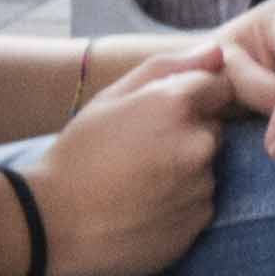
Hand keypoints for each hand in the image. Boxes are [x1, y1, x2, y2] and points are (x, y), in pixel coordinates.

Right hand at [21, 57, 249, 275]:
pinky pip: (200, 201)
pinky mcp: (199, 220)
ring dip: (185, 168)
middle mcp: (199, 143)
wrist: (54, 223)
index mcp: (176, 104)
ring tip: (139, 180)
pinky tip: (144, 204)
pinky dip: (180, 200)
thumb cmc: (78, 153)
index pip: (220, 87)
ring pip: (207, 167)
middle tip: (142, 149)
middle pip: (214, 128)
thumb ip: (168, 67)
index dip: (194, 97)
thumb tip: (217, 52)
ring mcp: (201, 185)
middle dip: (189, 132)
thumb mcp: (110, 98)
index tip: (162, 113)